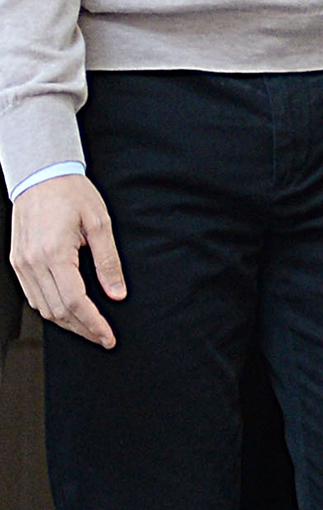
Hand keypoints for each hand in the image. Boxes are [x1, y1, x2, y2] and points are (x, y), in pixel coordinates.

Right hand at [11, 175, 125, 347]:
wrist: (41, 173)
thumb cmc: (71, 192)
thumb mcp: (99, 222)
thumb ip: (108, 261)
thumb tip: (117, 293)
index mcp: (55, 254)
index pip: (75, 303)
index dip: (93, 324)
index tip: (108, 336)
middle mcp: (33, 263)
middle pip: (57, 312)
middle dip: (82, 329)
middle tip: (102, 336)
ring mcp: (22, 264)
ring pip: (42, 308)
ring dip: (66, 322)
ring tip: (89, 325)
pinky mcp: (18, 261)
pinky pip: (32, 295)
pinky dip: (50, 307)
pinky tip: (67, 307)